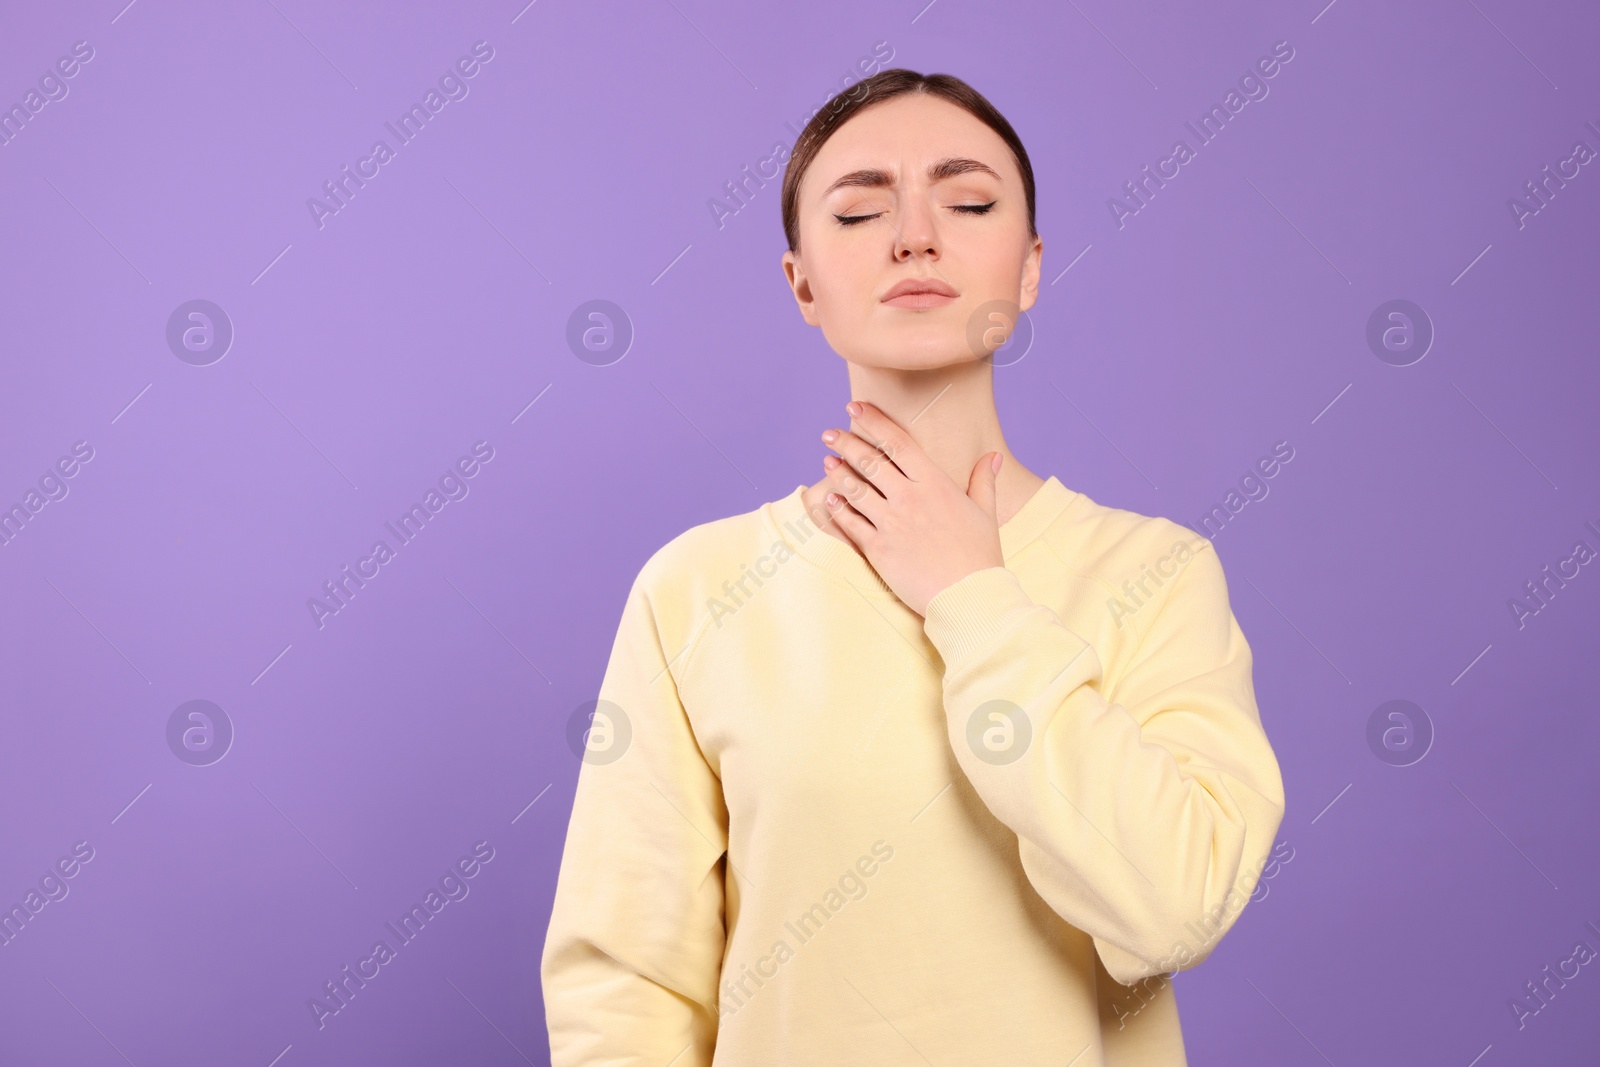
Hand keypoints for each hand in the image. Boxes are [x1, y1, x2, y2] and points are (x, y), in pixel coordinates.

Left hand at [820, 400, 1004, 615]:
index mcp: (935, 484)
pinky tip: (829, 499)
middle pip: (870, 461)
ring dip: (838, 473)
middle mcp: (910, 498)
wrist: (969, 597)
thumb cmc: (980, 556)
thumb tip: (993, 456)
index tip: (856, 408)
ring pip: (855, 490)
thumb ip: (984, 481)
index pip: (897, 442)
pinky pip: (850, 524)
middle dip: (846, 442)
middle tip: (828, 433)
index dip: (873, 421)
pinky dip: (837, 509)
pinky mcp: (878, 550)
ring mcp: (891, 524)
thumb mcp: (985, 513)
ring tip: (827, 461)